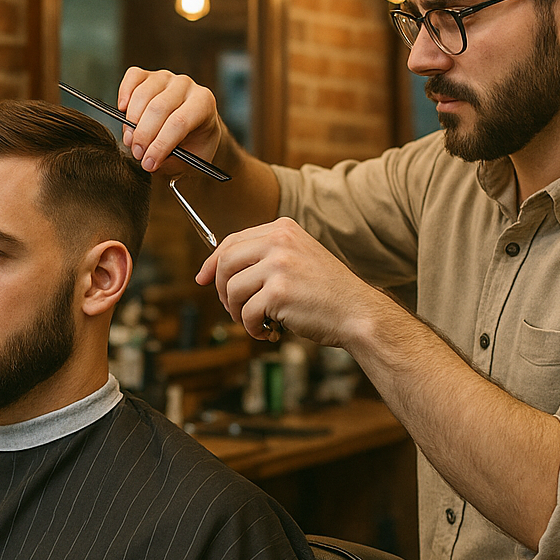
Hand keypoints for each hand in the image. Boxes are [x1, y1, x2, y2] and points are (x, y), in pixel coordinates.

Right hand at [117, 67, 225, 173]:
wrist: (194, 129)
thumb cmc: (193, 144)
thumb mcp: (191, 159)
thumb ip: (173, 160)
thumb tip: (149, 161)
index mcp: (203, 103)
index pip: (179, 122)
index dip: (160, 145)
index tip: (148, 163)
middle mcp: (186, 85)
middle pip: (158, 108)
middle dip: (143, 136)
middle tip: (137, 155)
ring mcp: (166, 77)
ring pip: (143, 95)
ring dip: (131, 122)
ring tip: (131, 142)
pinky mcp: (149, 75)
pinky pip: (133, 78)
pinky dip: (125, 93)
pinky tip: (123, 110)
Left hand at [197, 218, 383, 344]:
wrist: (358, 313)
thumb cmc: (328, 293)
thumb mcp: (298, 259)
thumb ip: (264, 258)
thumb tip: (214, 272)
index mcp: (283, 229)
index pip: (232, 241)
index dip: (212, 262)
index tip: (202, 279)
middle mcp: (279, 241)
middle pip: (225, 263)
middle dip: (221, 291)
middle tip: (232, 310)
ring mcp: (279, 265)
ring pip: (232, 290)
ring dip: (237, 313)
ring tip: (256, 322)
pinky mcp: (279, 292)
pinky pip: (246, 313)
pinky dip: (251, 328)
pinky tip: (267, 331)